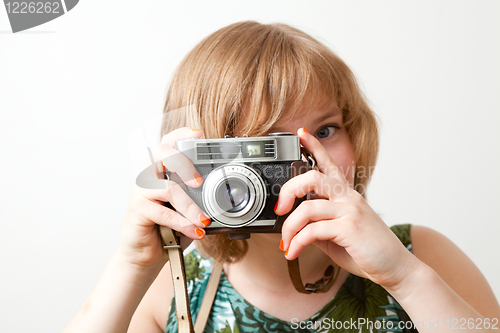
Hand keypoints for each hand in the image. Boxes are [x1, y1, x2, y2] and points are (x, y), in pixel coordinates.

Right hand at [119, 127, 210, 268]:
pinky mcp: (137, 210)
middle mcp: (149, 176)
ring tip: (204, 221)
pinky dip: (182, 223)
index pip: (169, 143)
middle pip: (163, 154)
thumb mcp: (188, 209)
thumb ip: (199, 197)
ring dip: (190, 207)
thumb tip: (223, 195)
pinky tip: (195, 232)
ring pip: (169, 189)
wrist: (147, 255)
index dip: (181, 134)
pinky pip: (163, 212)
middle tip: (199, 182)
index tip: (199, 134)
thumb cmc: (169, 228)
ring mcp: (140, 192)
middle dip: (183, 163)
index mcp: (162, 170)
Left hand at [277, 128, 419, 288]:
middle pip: (312, 177)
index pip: (328, 163)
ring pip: (307, 207)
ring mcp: (350, 211)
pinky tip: (293, 253)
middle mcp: (349, 198)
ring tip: (286, 243)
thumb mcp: (336, 234)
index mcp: (346, 195)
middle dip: (288, 190)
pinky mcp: (349, 228)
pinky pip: (312, 231)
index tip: (300, 134)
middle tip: (280, 210)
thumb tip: (294, 226)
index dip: (314, 146)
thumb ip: (317, 225)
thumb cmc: (366, 250)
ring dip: (289, 228)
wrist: (394, 268)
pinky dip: (297, 243)